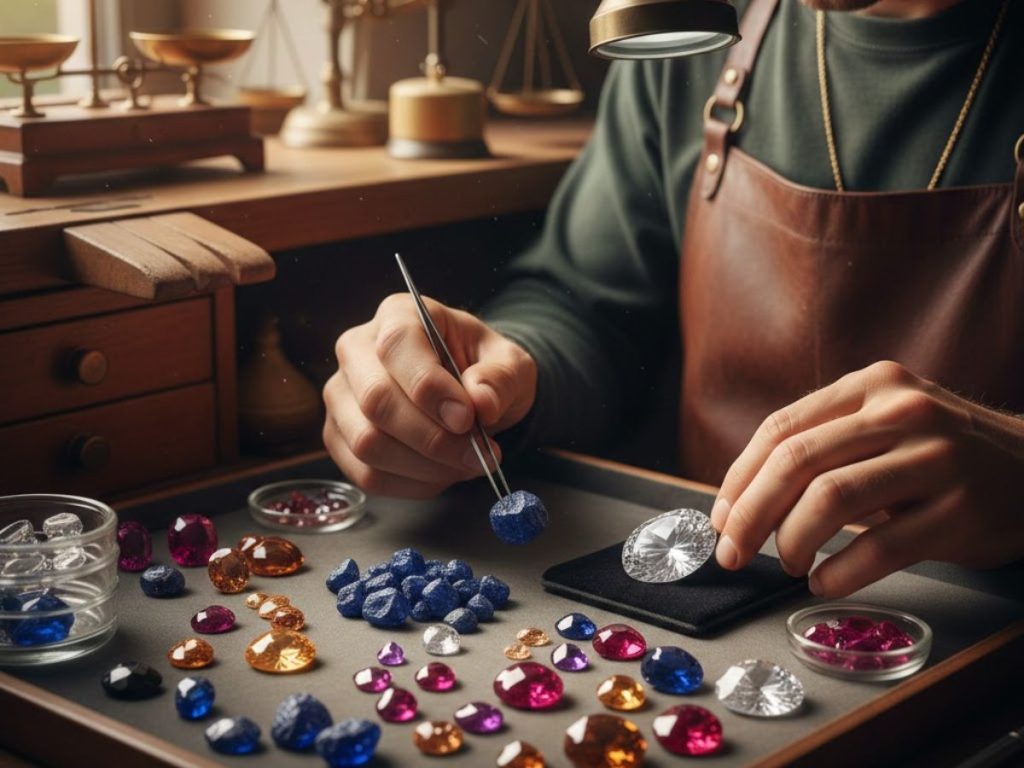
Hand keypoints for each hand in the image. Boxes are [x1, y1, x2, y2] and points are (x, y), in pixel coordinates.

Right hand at [323, 293, 536, 497]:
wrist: (469, 394)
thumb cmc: (484, 370)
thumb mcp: (510, 365)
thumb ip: (500, 379)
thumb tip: (481, 402)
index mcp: (399, 315)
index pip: (397, 346)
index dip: (430, 388)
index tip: (468, 418)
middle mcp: (357, 350)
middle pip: (377, 400)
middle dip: (432, 438)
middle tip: (477, 454)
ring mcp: (341, 395)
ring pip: (367, 443)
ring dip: (425, 467)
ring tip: (466, 464)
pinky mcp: (339, 436)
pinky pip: (366, 473)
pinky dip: (411, 484)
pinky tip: (442, 474)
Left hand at [710, 361, 1023, 596]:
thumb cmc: (942, 454)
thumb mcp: (886, 423)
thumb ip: (825, 444)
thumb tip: (742, 499)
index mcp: (871, 385)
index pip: (781, 428)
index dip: (739, 477)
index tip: (719, 518)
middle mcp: (901, 411)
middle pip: (796, 461)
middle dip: (750, 513)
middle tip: (731, 552)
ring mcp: (935, 457)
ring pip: (831, 498)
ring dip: (791, 540)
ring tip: (786, 563)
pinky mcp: (960, 510)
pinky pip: (880, 546)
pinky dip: (838, 571)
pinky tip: (823, 581)